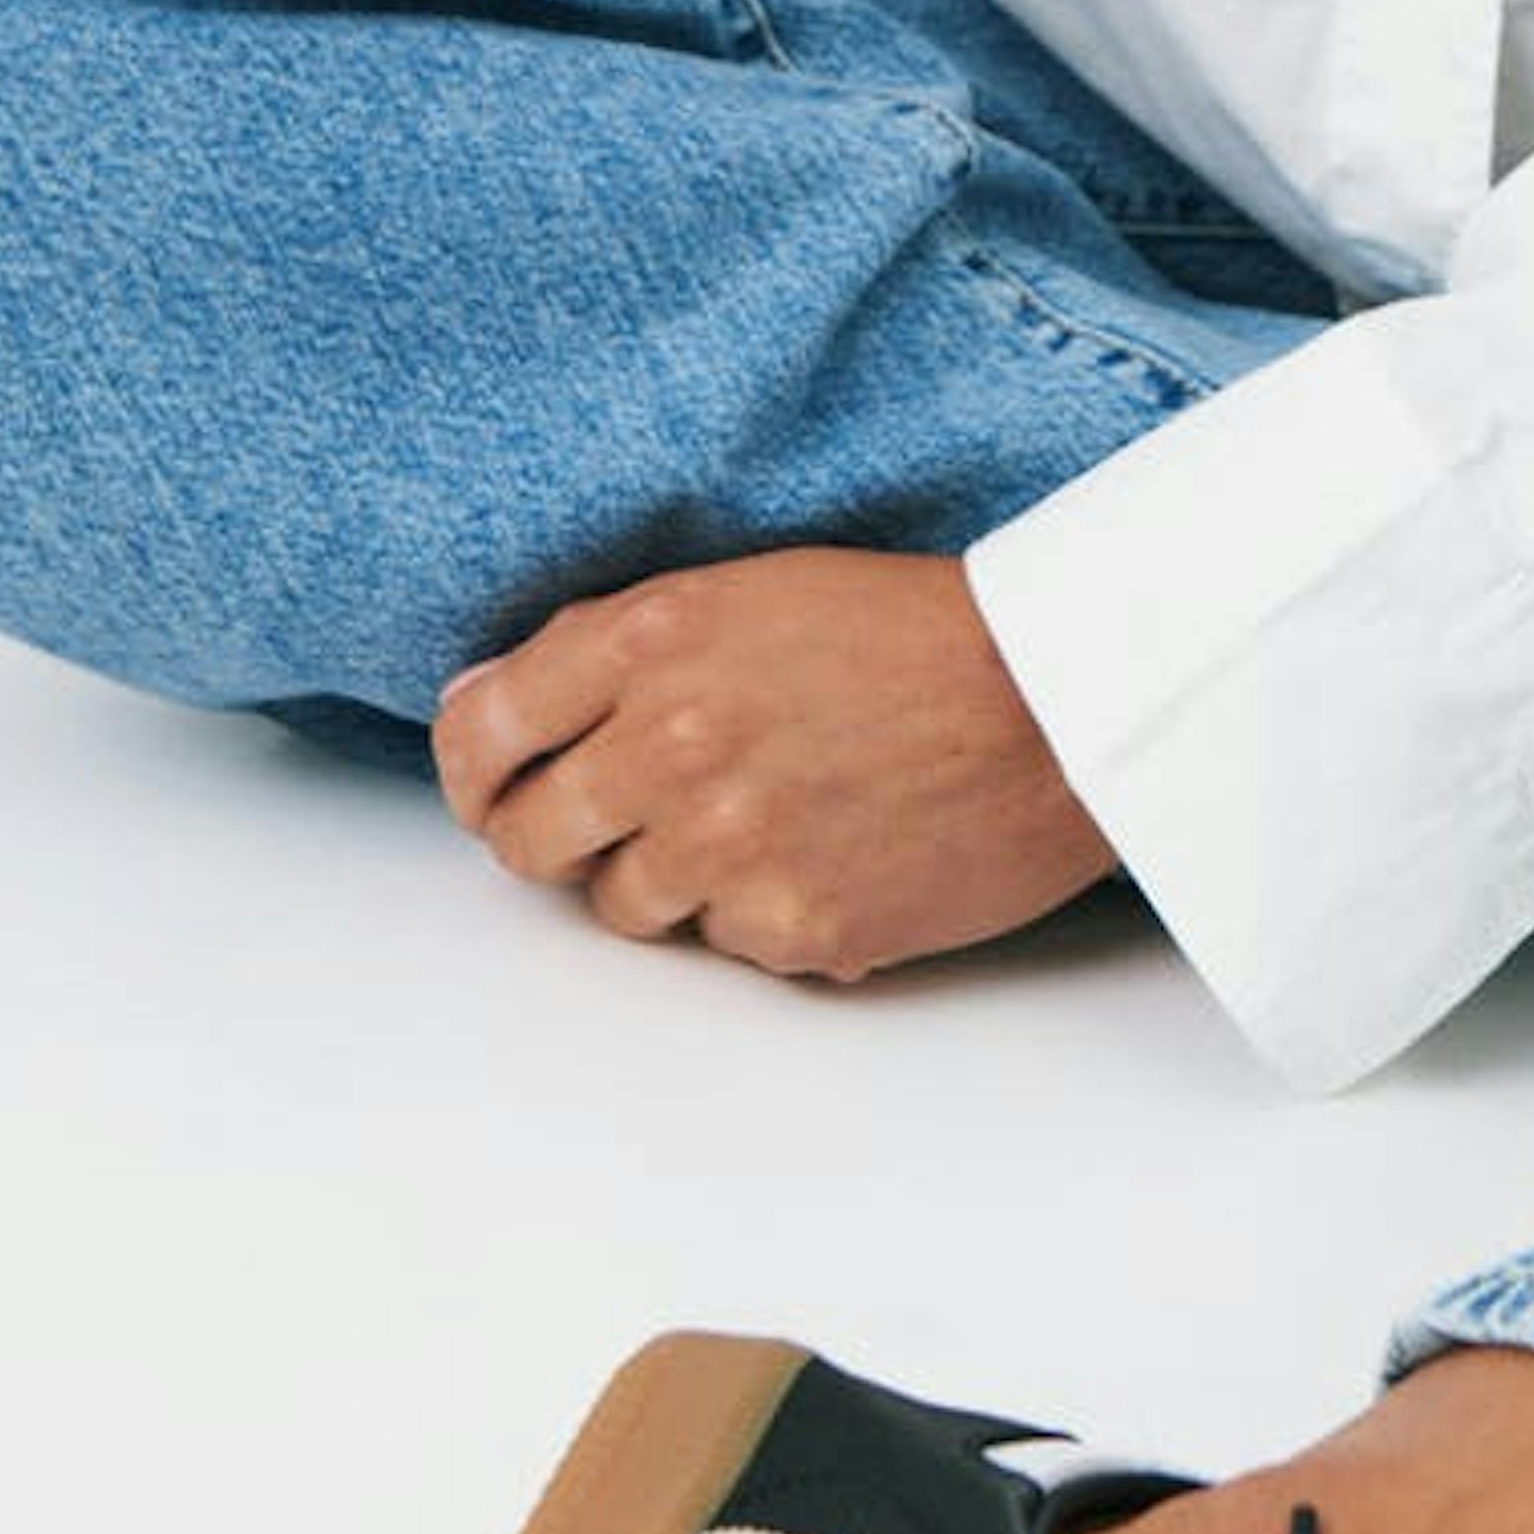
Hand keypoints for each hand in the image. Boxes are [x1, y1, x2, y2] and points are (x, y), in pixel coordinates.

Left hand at [430, 546, 1117, 983]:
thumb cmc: (912, 632)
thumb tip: (482, 705)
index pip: (482, 732)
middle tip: (602, 819)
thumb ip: (609, 644)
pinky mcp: (794, 930)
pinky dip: (754, 911)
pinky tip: (821, 851)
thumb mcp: (748, 588)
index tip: (491, 778)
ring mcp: (731, 849)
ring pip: (620, 907)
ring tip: (749, 820)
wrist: (1061, 703)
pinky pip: (722, 945)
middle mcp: (674, 746)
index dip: (472, 766)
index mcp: (654, 641)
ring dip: (660, 875)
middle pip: (528, 840)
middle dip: (548, 835)